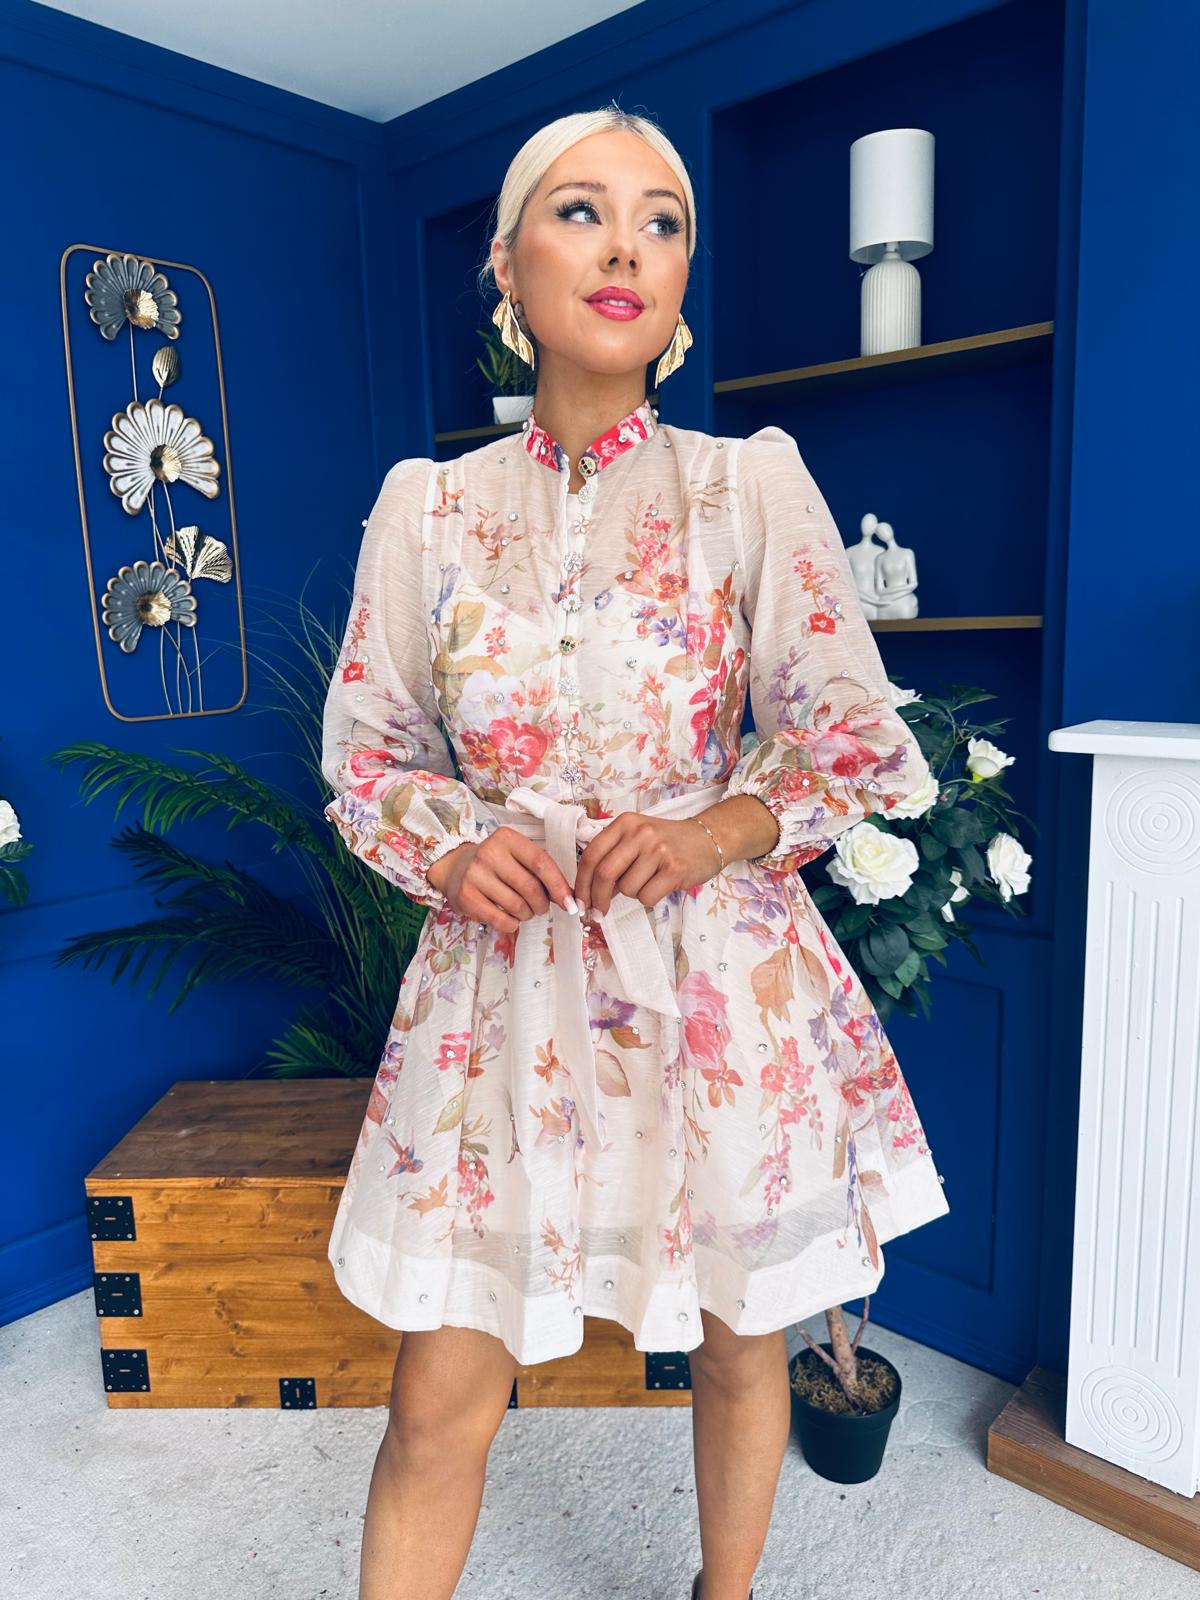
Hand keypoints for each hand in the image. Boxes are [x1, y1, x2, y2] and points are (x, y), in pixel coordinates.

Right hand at [428, 827, 580, 933]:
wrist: (455, 868)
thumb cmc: (496, 864)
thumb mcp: (517, 856)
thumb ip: (542, 871)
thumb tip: (569, 898)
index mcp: (507, 838)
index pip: (541, 862)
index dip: (559, 886)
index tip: (570, 903)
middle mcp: (489, 853)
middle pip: (530, 887)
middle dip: (542, 904)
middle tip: (540, 907)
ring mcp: (475, 875)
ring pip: (517, 906)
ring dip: (527, 914)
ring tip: (524, 911)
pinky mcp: (466, 897)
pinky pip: (501, 920)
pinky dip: (512, 924)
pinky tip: (509, 918)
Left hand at [573, 814, 724, 916]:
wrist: (708, 839)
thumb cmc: (667, 842)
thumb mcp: (637, 838)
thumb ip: (613, 858)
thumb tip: (590, 891)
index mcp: (625, 823)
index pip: (591, 855)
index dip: (581, 883)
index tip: (580, 901)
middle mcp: (640, 833)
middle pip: (604, 873)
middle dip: (597, 898)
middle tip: (598, 912)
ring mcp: (658, 850)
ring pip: (627, 889)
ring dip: (633, 893)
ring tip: (649, 880)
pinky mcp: (674, 869)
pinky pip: (646, 897)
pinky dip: (649, 898)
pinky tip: (660, 885)